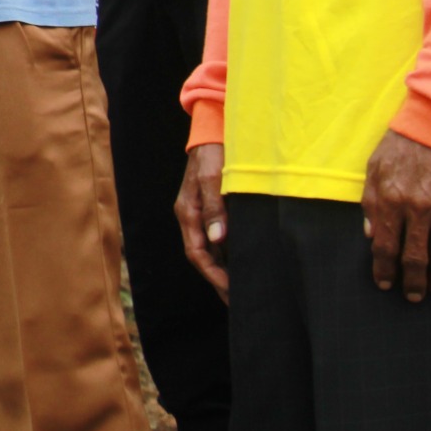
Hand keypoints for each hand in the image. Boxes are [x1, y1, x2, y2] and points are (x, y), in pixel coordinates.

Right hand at [175, 142, 228, 302]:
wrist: (213, 129)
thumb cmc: (213, 152)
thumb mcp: (213, 178)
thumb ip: (215, 208)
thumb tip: (218, 239)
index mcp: (188, 212)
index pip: (197, 253)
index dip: (213, 275)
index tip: (230, 291)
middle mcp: (192, 215)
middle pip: (202, 256)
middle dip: (217, 280)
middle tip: (236, 301)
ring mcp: (201, 212)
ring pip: (210, 249)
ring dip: (223, 269)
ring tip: (241, 288)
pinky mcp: (212, 207)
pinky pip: (217, 238)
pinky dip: (227, 254)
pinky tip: (242, 262)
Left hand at [362, 129, 430, 301]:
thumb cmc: (401, 144)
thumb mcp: (374, 169)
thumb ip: (371, 204)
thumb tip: (372, 236)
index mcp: (391, 201)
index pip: (386, 247)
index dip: (384, 270)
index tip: (384, 284)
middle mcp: (418, 209)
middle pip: (416, 258)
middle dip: (413, 282)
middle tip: (413, 297)